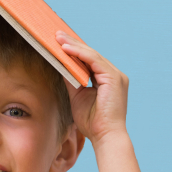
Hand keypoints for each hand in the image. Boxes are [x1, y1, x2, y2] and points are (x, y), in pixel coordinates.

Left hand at [56, 31, 128, 145]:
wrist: (105, 136)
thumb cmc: (92, 122)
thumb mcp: (78, 96)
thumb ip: (72, 81)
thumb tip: (61, 66)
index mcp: (107, 79)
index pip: (89, 60)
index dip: (74, 50)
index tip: (59, 43)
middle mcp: (113, 74)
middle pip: (90, 54)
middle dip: (72, 43)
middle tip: (56, 34)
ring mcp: (116, 75)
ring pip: (91, 55)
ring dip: (73, 45)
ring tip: (57, 38)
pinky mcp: (114, 78)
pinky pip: (94, 60)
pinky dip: (79, 54)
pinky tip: (66, 49)